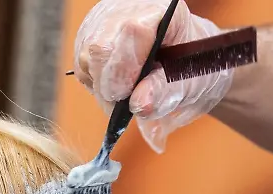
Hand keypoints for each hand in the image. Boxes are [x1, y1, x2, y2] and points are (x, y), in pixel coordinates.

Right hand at [74, 0, 233, 152]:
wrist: (187, 58)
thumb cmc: (191, 67)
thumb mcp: (188, 83)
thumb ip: (164, 93)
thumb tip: (138, 104)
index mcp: (164, 11)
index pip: (130, 32)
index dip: (122, 71)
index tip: (126, 100)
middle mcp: (131, 6)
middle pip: (99, 47)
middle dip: (109, 86)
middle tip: (125, 106)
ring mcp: (108, 15)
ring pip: (85, 56)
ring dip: (101, 86)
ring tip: (125, 94)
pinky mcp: (93, 28)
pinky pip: (81, 61)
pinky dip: (95, 80)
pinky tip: (115, 84)